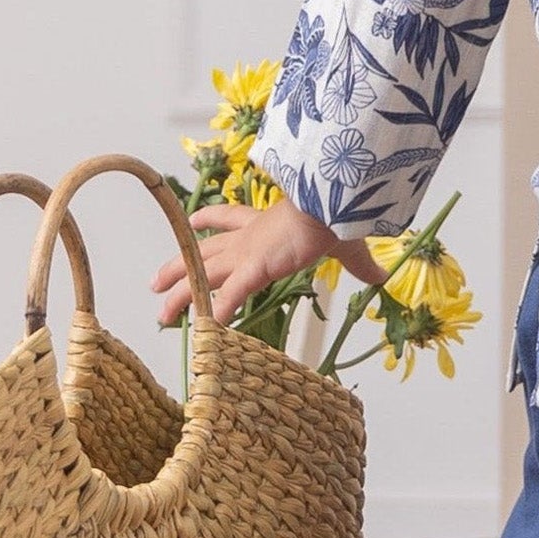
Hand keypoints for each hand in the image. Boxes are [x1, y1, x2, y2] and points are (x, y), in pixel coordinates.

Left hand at [150, 196, 378, 328]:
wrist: (329, 204)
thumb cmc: (334, 215)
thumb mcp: (346, 242)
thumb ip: (359, 263)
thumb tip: (382, 275)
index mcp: (264, 224)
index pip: (229, 219)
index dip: (209, 221)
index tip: (193, 222)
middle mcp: (247, 239)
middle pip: (203, 253)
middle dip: (179, 265)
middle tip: (156, 280)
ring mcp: (247, 254)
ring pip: (202, 276)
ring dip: (180, 295)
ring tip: (160, 312)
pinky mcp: (253, 269)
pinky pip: (228, 297)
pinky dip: (215, 313)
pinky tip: (203, 332)